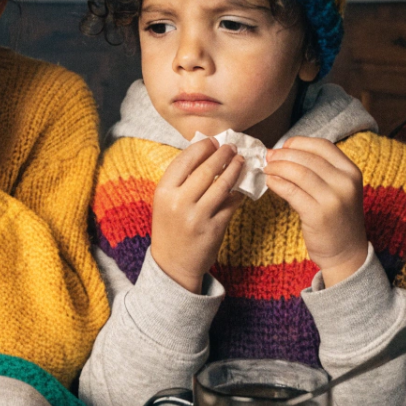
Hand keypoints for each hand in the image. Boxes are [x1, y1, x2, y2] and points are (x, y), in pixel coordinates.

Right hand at [151, 138, 245, 292]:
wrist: (173, 264)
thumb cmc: (171, 227)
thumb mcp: (166, 201)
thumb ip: (181, 179)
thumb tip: (205, 152)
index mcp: (164, 192)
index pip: (185, 160)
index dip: (202, 147)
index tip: (213, 141)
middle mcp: (179, 203)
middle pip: (206, 169)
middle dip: (222, 154)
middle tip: (232, 147)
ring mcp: (198, 216)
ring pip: (223, 184)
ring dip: (235, 169)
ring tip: (241, 161)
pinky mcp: (214, 228)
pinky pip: (231, 204)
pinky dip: (239, 192)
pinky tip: (242, 185)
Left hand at [265, 136, 367, 286]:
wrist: (347, 253)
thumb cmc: (337, 218)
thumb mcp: (339, 189)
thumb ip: (320, 170)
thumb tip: (284, 151)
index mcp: (351, 172)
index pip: (322, 146)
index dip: (299, 143)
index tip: (283, 146)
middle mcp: (345, 183)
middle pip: (307, 158)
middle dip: (283, 154)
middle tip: (268, 157)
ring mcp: (333, 199)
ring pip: (298, 172)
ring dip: (277, 168)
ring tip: (267, 169)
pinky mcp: (318, 214)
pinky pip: (291, 192)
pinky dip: (277, 184)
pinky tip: (270, 182)